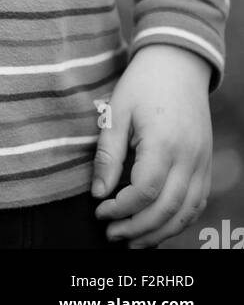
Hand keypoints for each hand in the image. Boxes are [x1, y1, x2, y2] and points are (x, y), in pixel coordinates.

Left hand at [91, 44, 212, 247]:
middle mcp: (188, 157)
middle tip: (111, 235)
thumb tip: (99, 194)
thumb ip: (108, 154)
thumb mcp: (117, 111)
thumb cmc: (142, 84)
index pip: (144, 192)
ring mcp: (202, 163)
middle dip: (137, 229)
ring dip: (158, 233)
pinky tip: (157, 227)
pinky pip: (197, 204)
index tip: (100, 212)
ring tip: (131, 241)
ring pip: (185, 213)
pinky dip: (178, 221)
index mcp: (163, 142)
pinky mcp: (206, 165)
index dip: (121, 209)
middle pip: (166, 209)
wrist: (178, 64)